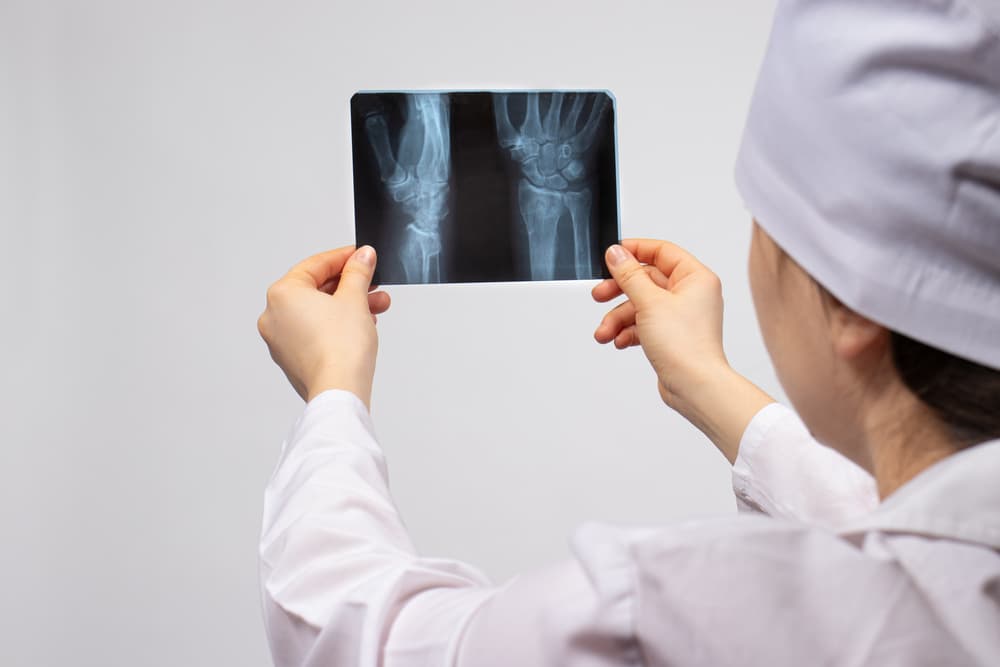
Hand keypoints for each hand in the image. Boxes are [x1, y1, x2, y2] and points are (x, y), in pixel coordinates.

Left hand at [257, 246, 390, 407]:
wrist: (340, 390)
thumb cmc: (340, 348)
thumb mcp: (354, 298)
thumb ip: (358, 272)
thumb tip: (362, 257)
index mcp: (281, 294)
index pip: (316, 265)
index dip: (344, 258)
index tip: (362, 256)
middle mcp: (274, 316)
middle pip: (317, 289)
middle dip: (351, 286)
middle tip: (373, 282)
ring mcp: (281, 340)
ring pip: (318, 312)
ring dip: (348, 306)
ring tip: (376, 307)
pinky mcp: (293, 359)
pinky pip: (315, 331)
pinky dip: (336, 325)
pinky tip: (361, 325)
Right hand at [593, 239, 772, 462]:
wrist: (694, 386)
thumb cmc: (685, 346)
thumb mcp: (649, 302)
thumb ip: (629, 275)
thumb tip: (616, 253)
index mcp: (695, 278)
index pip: (662, 252)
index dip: (635, 251)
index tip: (611, 256)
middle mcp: (690, 294)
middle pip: (646, 280)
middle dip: (619, 292)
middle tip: (599, 295)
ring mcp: (681, 316)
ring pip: (641, 305)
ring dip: (618, 318)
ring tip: (604, 333)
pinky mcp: (671, 335)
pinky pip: (644, 325)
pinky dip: (628, 331)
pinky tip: (619, 341)